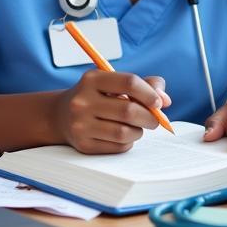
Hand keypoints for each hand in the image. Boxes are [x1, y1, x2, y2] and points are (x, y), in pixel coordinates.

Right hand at [52, 71, 170, 154]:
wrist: (62, 115)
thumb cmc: (100, 96)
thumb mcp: (116, 83)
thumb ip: (147, 84)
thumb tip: (165, 101)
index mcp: (92, 79)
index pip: (129, 82)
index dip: (150, 93)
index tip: (159, 102)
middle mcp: (82, 101)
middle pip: (129, 111)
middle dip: (150, 117)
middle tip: (155, 120)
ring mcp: (80, 124)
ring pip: (125, 132)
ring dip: (139, 131)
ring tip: (137, 127)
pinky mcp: (82, 144)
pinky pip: (117, 147)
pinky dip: (128, 142)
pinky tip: (123, 135)